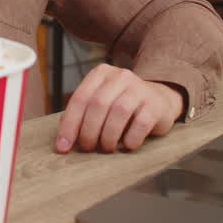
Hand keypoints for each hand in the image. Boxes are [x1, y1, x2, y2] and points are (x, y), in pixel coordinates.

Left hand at [55, 63, 183, 153]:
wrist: (160, 100)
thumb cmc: (123, 105)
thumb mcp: (101, 103)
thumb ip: (83, 114)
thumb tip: (63, 137)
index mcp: (101, 74)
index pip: (80, 98)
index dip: (70, 125)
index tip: (63, 147)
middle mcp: (120, 76)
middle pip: (98, 104)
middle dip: (88, 131)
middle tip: (88, 148)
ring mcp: (139, 88)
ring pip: (118, 112)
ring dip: (108, 136)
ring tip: (107, 148)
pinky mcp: (155, 104)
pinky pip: (140, 123)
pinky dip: (130, 139)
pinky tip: (127, 146)